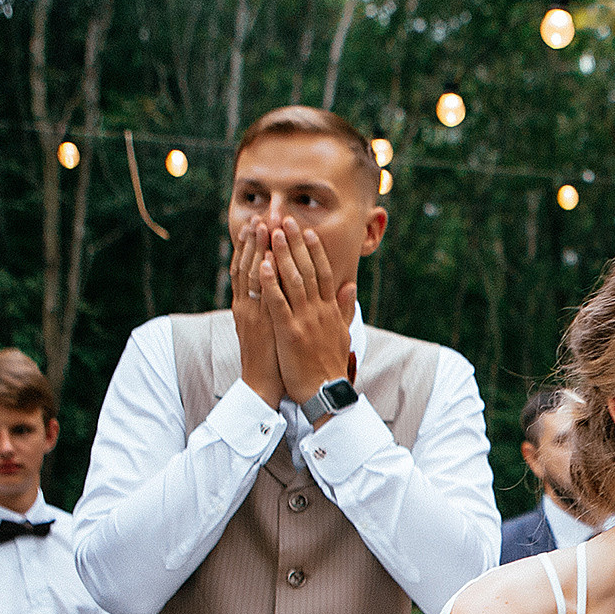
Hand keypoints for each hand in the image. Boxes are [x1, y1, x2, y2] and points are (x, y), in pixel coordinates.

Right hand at [230, 217, 285, 409]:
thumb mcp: (272, 325)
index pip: (249, 269)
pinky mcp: (260, 326)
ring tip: (261, 227)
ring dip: (256, 251)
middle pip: (247, 267)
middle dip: (252, 241)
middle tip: (258, 216)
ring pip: (251, 277)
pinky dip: (264, 280)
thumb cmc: (271, 357)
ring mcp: (251, 314)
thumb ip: (274, 305)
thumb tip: (279, 288)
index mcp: (249, 306)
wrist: (262, 385)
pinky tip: (267, 261)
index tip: (258, 224)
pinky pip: (262, 300)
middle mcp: (246, 306)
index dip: (252, 246)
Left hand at [259, 217, 356, 411]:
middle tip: (285, 220)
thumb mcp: (342, 333)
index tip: (306, 231)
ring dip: (281, 254)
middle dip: (295, 243)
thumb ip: (345, 308)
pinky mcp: (290, 332)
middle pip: (308, 269)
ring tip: (272, 233)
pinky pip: (278, 302)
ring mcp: (304, 320)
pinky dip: (270, 282)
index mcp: (330, 310)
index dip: (314, 250)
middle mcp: (319, 310)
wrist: (325, 392)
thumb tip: (351, 286)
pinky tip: (262, 264)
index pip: (324, 273)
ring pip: (292, 280)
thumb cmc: (329, 365)